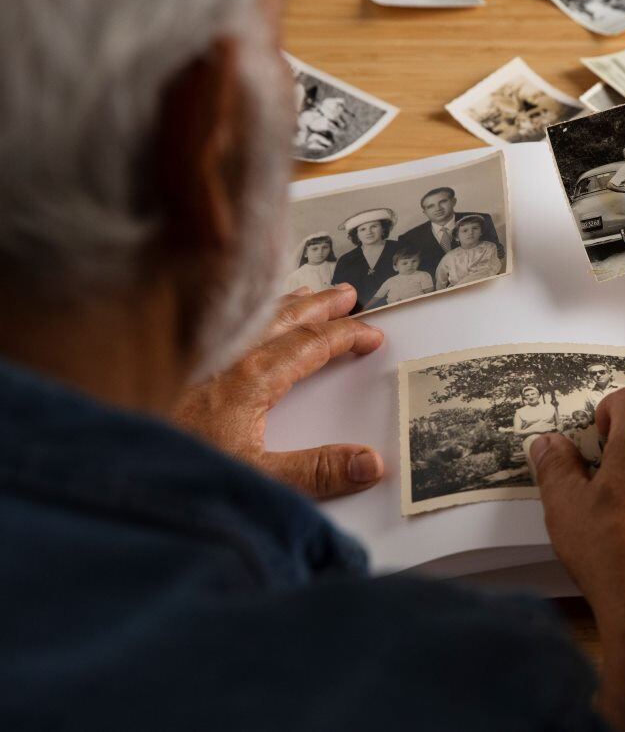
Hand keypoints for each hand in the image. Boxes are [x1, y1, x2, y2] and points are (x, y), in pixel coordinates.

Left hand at [172, 285, 385, 499]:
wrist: (109, 461)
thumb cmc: (174, 463)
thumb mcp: (257, 477)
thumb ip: (317, 472)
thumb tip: (368, 462)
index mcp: (253, 377)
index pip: (313, 344)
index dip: (346, 336)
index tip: (369, 335)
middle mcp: (227, 356)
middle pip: (286, 317)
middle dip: (322, 305)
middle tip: (347, 295)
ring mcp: (200, 354)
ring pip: (253, 314)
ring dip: (286, 302)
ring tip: (306, 292)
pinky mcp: (175, 362)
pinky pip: (223, 321)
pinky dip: (246, 311)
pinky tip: (241, 317)